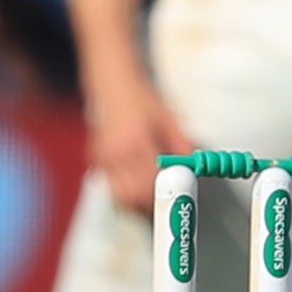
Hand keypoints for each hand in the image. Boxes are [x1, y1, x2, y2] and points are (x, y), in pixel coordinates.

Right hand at [86, 61, 193, 215]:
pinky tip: (137, 185)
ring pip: (119, 195)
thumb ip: (182, 145)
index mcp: (137, 142)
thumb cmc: (142, 101)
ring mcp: (104, 158)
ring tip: (152, 198)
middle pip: (132, 194)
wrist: (113, 87)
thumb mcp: (168, 119)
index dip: (164, 194)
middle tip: (166, 203)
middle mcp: (117, 153)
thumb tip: (195, 166)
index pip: (150, 181)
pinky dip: (124, 191)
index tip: (176, 198)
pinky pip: (110, 185)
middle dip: (150, 204)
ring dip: (135, 202)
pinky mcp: (96, 160)